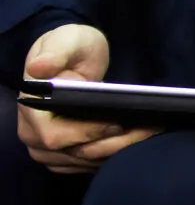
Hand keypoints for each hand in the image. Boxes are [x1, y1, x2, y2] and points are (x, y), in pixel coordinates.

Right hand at [17, 24, 155, 173]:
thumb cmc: (70, 47)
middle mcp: (34, 136)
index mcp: (32, 110)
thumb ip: (55, 53)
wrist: (74, 59)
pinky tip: (137, 140)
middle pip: (77, 152)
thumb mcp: (67, 41)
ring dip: (121, 149)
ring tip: (152, 131)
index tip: (120, 123)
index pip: (56, 136)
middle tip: (152, 127)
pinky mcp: (65, 156)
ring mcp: (48, 150)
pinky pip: (90, 163)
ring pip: (87, 160)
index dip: (88, 133)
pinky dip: (114, 154)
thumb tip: (38, 68)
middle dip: (116, 142)